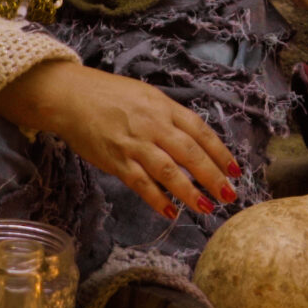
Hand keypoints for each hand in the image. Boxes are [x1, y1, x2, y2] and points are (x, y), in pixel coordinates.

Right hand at [0, 62, 241, 218]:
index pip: (200, 131)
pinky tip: (171, 212)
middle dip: (213, 175)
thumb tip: (195, 140)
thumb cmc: (111, 96)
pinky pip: (140, 183)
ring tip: (208, 207)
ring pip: (168, 171)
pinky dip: (157, 199)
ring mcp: (134, 144)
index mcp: (164, 107)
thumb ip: (170, 117)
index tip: (236, 170)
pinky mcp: (116, 161)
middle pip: (190, 153)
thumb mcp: (147, 97)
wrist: (71, 97)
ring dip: (190, 192)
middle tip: (229, 194)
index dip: (220, 152)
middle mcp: (153, 125)